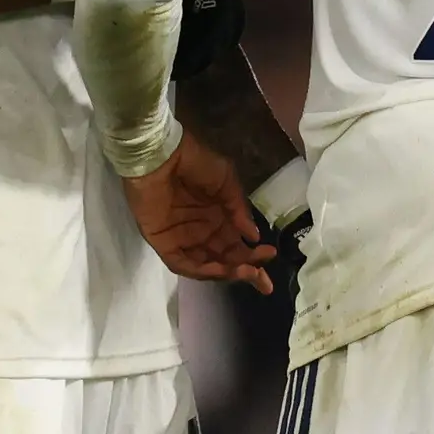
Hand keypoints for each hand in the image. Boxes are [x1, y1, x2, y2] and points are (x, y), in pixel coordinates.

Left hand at [121, 132, 276, 294]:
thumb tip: (253, 236)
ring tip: (246, 272)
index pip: (237, 245)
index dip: (254, 255)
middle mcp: (202, 232)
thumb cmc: (195, 161)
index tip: (270, 257)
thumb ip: (238, 209)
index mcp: (217, 218)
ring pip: (206, 266)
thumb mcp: (226, 181)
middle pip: (225, 260)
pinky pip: (182, 264)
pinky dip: (201, 271)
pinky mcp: (163, 242)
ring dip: (227, 273)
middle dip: (246, 270)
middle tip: (263, 279)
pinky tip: (220, 270)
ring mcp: (182, 239)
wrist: (163, 154)